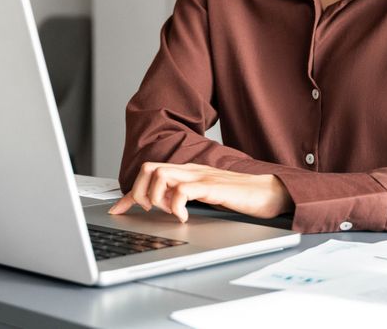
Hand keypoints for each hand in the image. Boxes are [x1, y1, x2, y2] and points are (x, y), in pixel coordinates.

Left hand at [107, 162, 292, 222]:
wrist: (269, 192)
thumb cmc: (239, 196)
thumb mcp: (205, 196)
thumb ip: (185, 196)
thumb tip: (163, 207)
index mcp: (187, 171)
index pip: (149, 174)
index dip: (129, 194)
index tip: (117, 210)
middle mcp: (190, 170)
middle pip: (149, 169)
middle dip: (139, 192)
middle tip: (147, 211)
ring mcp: (201, 176)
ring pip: (161, 175)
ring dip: (155, 197)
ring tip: (166, 212)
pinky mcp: (212, 187)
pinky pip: (183, 190)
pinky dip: (176, 205)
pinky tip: (183, 217)